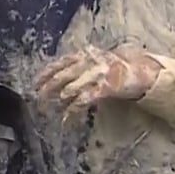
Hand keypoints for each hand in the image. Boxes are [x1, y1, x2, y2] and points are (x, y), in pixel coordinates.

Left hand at [34, 45, 160, 112]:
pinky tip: (67, 117)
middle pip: (62, 75)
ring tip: (48, 109)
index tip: (34, 83)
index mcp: (83, 56)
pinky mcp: (106, 86)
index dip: (45, 73)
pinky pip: (85, 98)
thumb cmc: (113, 69)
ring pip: (71, 87)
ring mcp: (97, 73)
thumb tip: (57, 84)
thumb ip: (77, 70)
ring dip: (58, 100)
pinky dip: (74, 108)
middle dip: (47, 88)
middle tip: (37, 99)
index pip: (59, 63)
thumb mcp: (93, 64)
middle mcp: (88, 62)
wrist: (140, 70)